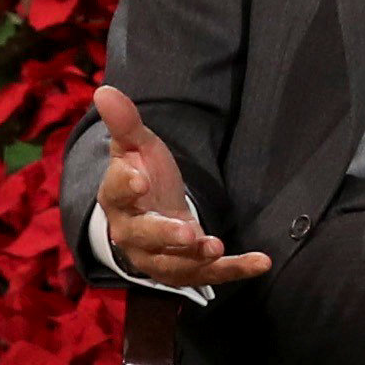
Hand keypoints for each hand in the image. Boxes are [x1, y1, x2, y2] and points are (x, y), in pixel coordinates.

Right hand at [93, 84, 269, 289]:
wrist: (149, 215)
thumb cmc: (141, 176)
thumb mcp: (135, 147)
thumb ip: (125, 122)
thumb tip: (104, 90)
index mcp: (116, 200)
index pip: (117, 193)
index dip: (127, 186)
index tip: (141, 180)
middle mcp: (131, 234)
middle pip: (143, 237)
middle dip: (165, 235)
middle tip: (187, 231)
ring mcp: (157, 257)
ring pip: (172, 265)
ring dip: (196, 259)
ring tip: (216, 246)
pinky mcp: (185, 270)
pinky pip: (209, 274)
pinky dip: (235, 269)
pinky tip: (260, 261)